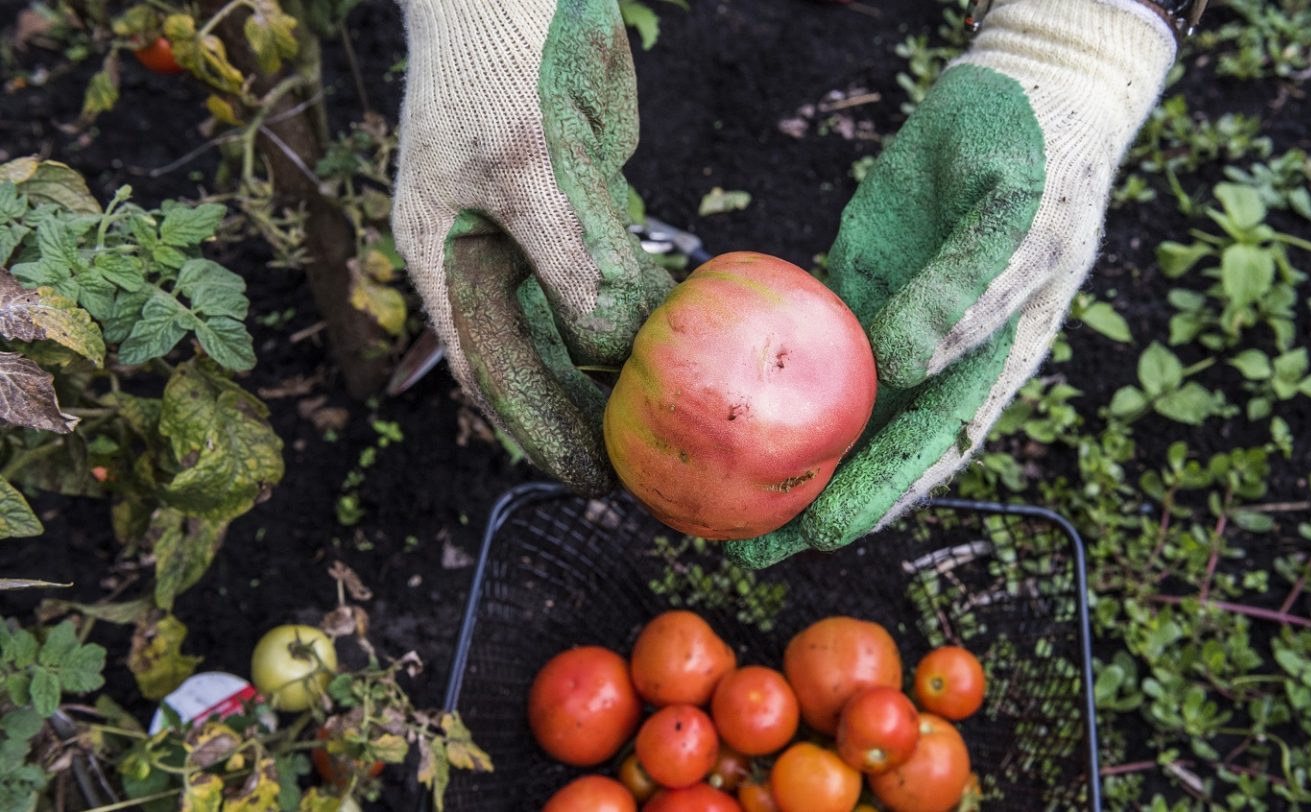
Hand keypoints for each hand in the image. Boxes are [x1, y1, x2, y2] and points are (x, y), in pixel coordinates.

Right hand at [392, 0, 671, 495]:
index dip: (543, 433)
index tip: (598, 481)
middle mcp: (485, 257)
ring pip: (579, 325)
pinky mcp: (580, 202)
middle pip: (538, 362)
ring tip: (674, 423)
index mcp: (447, 260)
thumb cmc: (502, 57)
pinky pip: (614, 275)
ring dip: (621, 372)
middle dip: (589, 415)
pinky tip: (683, 340)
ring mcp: (533, 230)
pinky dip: (643, 310)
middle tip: (653, 466)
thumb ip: (574, 261)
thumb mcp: (533, 165)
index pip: (493, 374)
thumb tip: (616, 348)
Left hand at [727, 0, 1178, 566]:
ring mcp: (890, 329)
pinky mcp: (853, 290)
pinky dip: (763, 374)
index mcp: (988, 366)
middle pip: (867, 450)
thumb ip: (962, 296)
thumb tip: (897, 365)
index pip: (928, 448)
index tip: (822, 534)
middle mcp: (935, 363)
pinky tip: (716, 399)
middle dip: (808, 502)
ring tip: (710, 496)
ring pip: (826, 409)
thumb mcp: (1018, 222)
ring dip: (776, 455)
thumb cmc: (1041, 159)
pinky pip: (802, 342)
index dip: (877, 496)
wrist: (1022, 94)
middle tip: (741, 545)